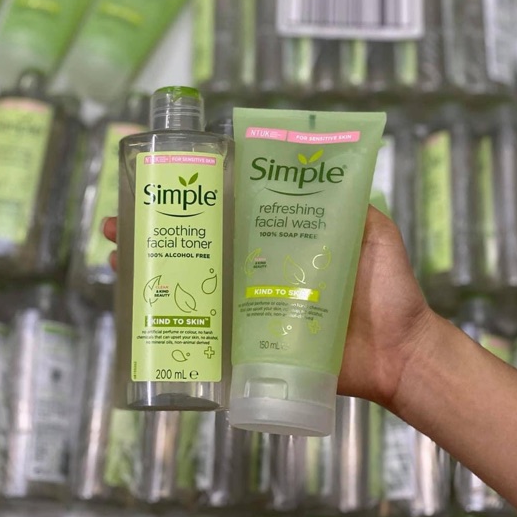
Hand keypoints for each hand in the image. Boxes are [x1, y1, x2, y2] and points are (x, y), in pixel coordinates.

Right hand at [102, 209, 435, 411]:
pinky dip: (174, 322)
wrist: (400, 353)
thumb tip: (318, 162)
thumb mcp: (372, 232)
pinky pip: (210, 333)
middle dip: (156, 234)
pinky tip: (141, 310)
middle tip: (120, 224)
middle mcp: (259, 272)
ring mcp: (252, 309)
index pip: (229, 215)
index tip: (161, 184)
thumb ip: (350, 202)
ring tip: (117, 257)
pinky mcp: (254, 345)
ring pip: (195, 285)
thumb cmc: (389, 290)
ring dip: (151, 271)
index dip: (194, 201)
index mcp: (280, 243)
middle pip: (201, 248)